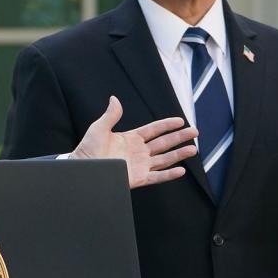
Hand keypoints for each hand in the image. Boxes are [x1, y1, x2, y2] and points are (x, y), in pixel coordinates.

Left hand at [70, 96, 197, 188]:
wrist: (82, 168)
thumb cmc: (88, 148)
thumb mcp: (99, 128)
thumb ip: (111, 115)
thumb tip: (114, 99)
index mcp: (131, 138)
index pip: (154, 130)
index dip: (167, 125)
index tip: (180, 120)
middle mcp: (138, 151)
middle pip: (164, 143)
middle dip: (179, 137)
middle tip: (195, 132)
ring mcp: (139, 165)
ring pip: (164, 159)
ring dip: (179, 154)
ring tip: (193, 149)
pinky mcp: (138, 178)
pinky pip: (157, 176)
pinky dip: (169, 175)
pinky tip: (181, 171)